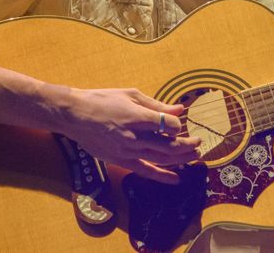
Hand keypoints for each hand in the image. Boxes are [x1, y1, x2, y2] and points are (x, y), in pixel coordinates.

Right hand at [54, 87, 200, 183]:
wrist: (75, 116)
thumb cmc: (103, 100)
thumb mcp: (131, 95)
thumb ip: (157, 104)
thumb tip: (180, 109)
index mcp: (137, 116)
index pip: (169, 124)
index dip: (177, 123)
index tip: (178, 121)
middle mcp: (134, 136)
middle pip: (169, 145)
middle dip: (188, 144)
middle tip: (198, 142)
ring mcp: (128, 151)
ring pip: (161, 159)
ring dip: (181, 159)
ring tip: (194, 155)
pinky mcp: (121, 160)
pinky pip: (145, 171)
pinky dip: (162, 176)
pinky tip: (176, 178)